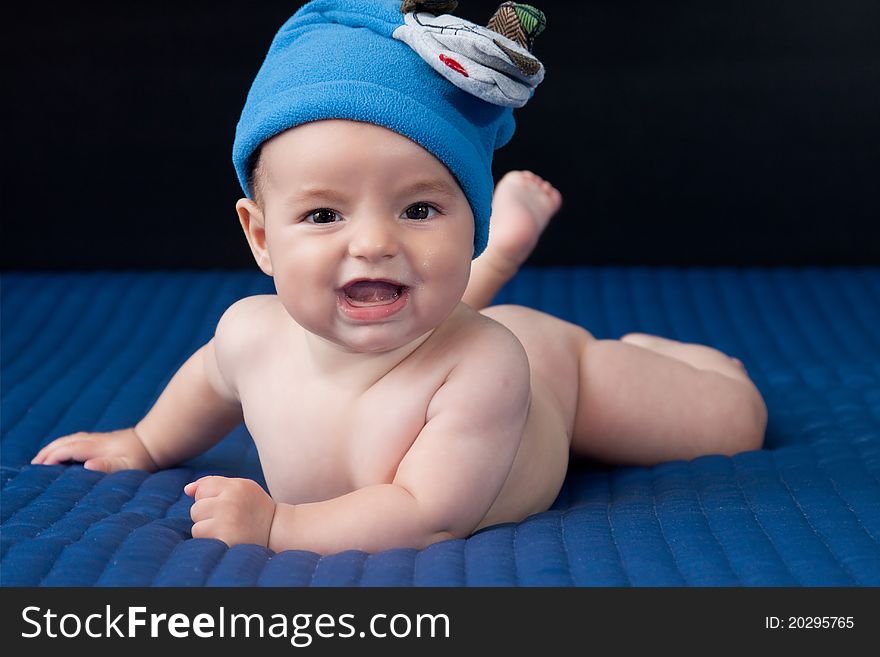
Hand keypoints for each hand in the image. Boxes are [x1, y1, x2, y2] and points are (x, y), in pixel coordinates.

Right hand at [31, 428, 158, 472]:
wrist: (158, 441)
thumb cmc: (143, 458)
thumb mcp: (128, 466)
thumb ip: (107, 466)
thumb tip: (87, 465)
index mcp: (97, 447)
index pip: (68, 450)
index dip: (52, 457)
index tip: (39, 468)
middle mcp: (96, 441)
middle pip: (66, 442)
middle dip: (48, 451)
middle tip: (34, 464)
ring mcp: (101, 439)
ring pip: (72, 438)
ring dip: (56, 446)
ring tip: (44, 457)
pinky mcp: (106, 440)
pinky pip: (79, 439)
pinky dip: (67, 444)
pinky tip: (67, 451)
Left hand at [185, 476, 276, 547]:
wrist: (276, 530)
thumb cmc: (255, 507)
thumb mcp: (240, 487)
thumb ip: (213, 483)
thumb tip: (187, 489)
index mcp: (235, 486)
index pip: (201, 490)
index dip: (210, 498)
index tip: (226, 504)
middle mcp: (230, 502)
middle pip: (196, 508)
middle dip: (207, 515)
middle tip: (228, 519)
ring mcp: (227, 522)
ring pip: (196, 525)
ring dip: (207, 529)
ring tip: (227, 529)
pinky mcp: (225, 540)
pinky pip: (202, 539)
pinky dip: (210, 540)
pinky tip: (226, 537)